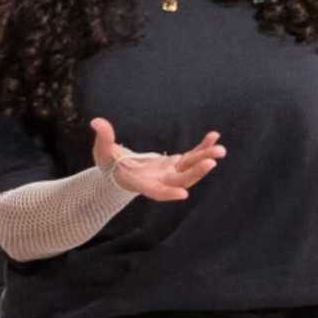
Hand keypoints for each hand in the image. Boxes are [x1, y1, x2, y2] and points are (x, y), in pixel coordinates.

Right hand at [90, 117, 222, 200]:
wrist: (121, 172)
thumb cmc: (109, 165)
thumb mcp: (102, 153)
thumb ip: (103, 139)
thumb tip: (96, 122)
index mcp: (140, 183)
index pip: (155, 191)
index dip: (168, 193)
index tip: (183, 194)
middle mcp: (159, 181)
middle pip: (180, 180)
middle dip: (196, 173)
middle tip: (211, 162)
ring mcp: (170, 173)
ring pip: (191, 169)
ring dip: (205, 160)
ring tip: (221, 149)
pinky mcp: (176, 164)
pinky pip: (192, 156)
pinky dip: (202, 148)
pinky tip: (214, 136)